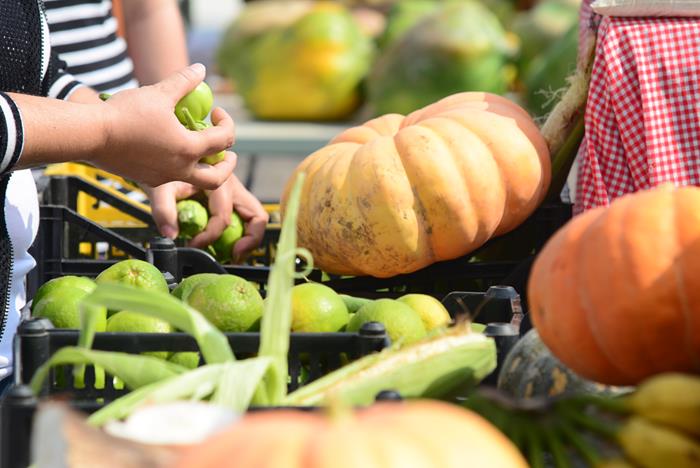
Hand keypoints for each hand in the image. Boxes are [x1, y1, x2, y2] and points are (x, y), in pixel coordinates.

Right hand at [93, 63, 235, 188]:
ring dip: (203, 166)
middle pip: (217, 179)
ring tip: (199, 150)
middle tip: (227, 153)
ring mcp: (163, 177)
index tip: (216, 111)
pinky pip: (171, 177)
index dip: (227, 122)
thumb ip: (184, 81)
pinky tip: (170, 149)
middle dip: (227, 165)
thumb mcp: (159, 93)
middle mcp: (180, 169)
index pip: (224, 139)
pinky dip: (179, 166)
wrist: (90, 134)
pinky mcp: (147, 179)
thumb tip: (201, 69)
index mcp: (188, 149)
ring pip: (194, 180)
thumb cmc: (126, 113)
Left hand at [146, 171, 268, 262]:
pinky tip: (228, 245)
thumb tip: (171, 235)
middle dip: (248, 241)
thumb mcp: (160, 186)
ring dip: (249, 238)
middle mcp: (233, 185)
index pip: (223, 217)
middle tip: (233, 256)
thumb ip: (164, 209)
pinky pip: (247, 218)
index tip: (193, 245)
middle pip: (256, 216)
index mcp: (219, 179)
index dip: (209, 236)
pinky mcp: (233, 197)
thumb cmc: (164, 167)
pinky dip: (243, 233)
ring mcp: (236, 191)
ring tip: (234, 254)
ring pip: (256, 217)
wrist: (166, 152)